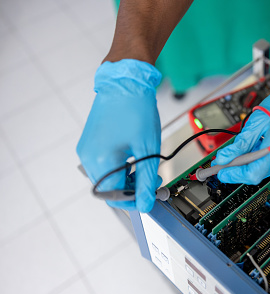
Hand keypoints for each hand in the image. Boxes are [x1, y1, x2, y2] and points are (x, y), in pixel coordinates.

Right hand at [77, 59, 161, 211]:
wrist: (125, 82)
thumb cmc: (136, 110)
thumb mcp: (148, 150)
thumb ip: (146, 181)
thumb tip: (146, 203)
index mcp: (101, 160)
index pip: (114, 196)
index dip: (133, 200)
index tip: (148, 197)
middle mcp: (88, 157)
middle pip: (108, 189)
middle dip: (131, 189)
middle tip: (152, 181)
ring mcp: (86, 150)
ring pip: (106, 178)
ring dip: (126, 179)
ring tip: (146, 168)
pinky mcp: (89, 144)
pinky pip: (102, 165)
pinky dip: (118, 168)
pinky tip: (134, 159)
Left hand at [213, 62, 269, 183]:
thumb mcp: (258, 121)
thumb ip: (241, 142)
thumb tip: (224, 157)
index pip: (252, 174)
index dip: (233, 175)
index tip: (220, 171)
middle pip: (256, 174)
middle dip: (237, 170)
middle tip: (222, 161)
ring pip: (261, 169)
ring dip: (246, 164)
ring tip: (236, 151)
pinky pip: (267, 163)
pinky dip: (255, 159)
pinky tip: (251, 148)